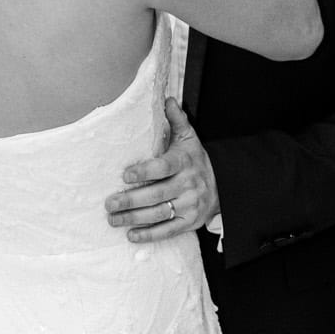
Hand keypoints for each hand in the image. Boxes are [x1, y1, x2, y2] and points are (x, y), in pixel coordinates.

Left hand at [104, 98, 219, 241]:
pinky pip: (168, 231)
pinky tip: (131, 235)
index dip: (145, 172)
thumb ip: (177, 120)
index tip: (126, 175)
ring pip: (159, 214)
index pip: (164, 167)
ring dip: (134, 218)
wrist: (225, 185)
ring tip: (113, 219)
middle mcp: (188, 184)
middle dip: (131, 200)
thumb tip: (167, 99)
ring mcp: (190, 205)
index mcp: (185, 162)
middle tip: (109, 203)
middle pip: (157, 194)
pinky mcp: (190, 222)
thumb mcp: (190, 138)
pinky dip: (149, 235)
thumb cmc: (197, 160)